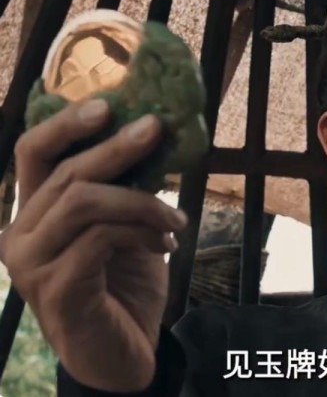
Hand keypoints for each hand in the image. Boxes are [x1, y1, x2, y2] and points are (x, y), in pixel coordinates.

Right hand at [0, 99, 187, 391]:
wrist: (122, 353)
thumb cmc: (122, 287)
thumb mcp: (126, 228)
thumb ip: (124, 190)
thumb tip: (150, 137)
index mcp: (34, 214)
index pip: (31, 153)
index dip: (65, 124)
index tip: (107, 104)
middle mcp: (21, 234)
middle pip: (64, 173)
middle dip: (116, 147)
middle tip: (156, 128)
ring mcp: (32, 264)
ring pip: (83, 201)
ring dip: (141, 201)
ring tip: (175, 219)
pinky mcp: (56, 288)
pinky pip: (101, 238)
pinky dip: (142, 231)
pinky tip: (166, 243)